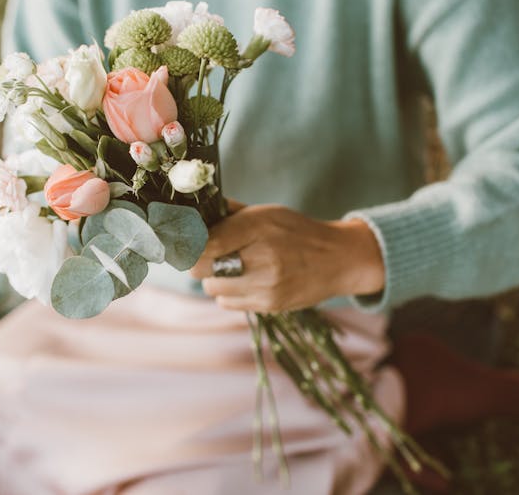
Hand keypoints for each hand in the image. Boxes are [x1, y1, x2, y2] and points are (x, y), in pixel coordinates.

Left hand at [189, 203, 384, 312]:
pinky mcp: (269, 306)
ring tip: (232, 266)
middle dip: (198, 260)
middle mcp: (262, 258)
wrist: (338, 260)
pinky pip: (227, 303)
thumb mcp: (266, 212)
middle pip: (200, 268)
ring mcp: (266, 285)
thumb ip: (230, 214)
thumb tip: (195, 213)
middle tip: (208, 254)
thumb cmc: (296, 231)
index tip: (181, 241)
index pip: (203, 242)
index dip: (186, 243)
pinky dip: (228, 293)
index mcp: (258, 227)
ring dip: (214, 277)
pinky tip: (245, 280)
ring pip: (211, 287)